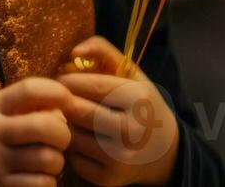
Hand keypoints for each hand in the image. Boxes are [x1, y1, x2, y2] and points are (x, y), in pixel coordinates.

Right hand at [0, 77, 72, 186]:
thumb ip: (20, 107)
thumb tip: (62, 107)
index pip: (28, 89)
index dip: (56, 91)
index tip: (68, 99)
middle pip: (45, 126)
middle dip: (63, 133)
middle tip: (60, 139)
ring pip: (48, 159)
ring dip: (57, 162)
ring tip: (49, 161)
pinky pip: (39, 185)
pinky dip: (47, 183)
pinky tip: (39, 178)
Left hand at [57, 36, 177, 186]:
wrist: (164, 151)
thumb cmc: (140, 103)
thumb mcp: (130, 72)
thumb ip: (102, 50)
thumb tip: (73, 52)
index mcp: (138, 99)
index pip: (88, 84)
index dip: (69, 79)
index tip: (63, 78)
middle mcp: (131, 131)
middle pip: (76, 110)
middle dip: (64, 100)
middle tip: (60, 95)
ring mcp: (119, 158)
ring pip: (71, 134)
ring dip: (66, 123)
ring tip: (72, 115)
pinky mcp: (108, 179)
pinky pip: (73, 158)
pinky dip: (72, 147)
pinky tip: (80, 138)